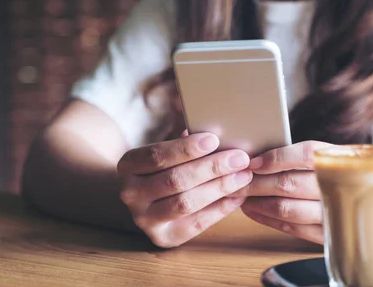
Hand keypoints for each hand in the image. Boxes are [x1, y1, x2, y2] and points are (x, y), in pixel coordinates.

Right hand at [117, 133, 252, 247]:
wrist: (146, 201)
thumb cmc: (164, 168)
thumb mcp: (167, 151)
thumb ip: (185, 144)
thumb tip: (217, 135)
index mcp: (128, 165)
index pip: (157, 155)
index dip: (186, 148)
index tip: (214, 139)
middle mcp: (130, 193)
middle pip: (175, 180)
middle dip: (212, 168)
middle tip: (240, 158)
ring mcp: (144, 219)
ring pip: (185, 203)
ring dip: (219, 188)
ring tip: (243, 176)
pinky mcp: (163, 237)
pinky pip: (196, 224)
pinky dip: (220, 209)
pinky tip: (238, 196)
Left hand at [232, 141, 332, 243]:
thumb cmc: (343, 171)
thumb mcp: (331, 154)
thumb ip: (301, 154)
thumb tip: (259, 154)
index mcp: (341, 159)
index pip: (306, 154)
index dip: (276, 158)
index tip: (253, 162)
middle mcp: (340, 187)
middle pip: (289, 183)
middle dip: (256, 182)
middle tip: (235, 179)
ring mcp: (335, 213)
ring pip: (287, 209)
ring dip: (257, 202)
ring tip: (240, 195)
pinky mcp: (329, 234)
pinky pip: (292, 228)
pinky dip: (268, 219)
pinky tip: (254, 210)